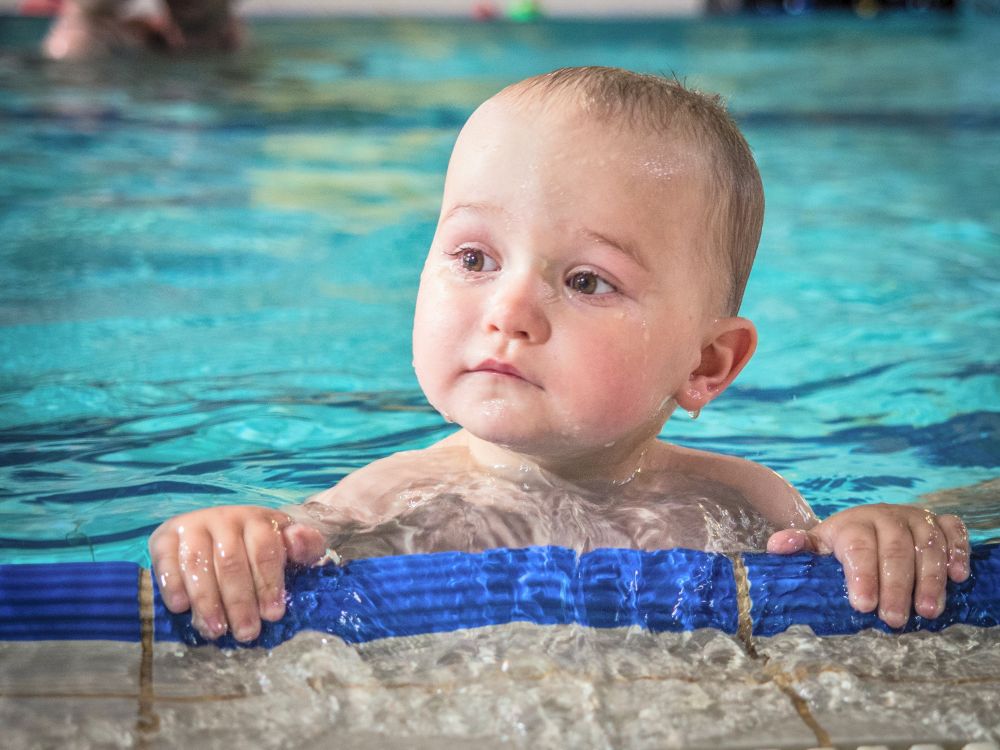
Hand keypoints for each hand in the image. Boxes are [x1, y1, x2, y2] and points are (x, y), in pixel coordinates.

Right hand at [149, 505, 325, 641]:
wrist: (230, 531)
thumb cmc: (265, 548)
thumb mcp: (292, 547)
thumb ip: (305, 545)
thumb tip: (297, 539)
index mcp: (257, 520)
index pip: (264, 550)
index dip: (269, 583)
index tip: (273, 615)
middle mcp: (224, 518)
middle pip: (230, 561)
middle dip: (239, 601)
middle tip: (246, 633)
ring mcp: (192, 526)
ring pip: (198, 562)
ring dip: (206, 600)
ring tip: (216, 630)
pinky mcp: (165, 537)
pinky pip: (165, 559)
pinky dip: (172, 584)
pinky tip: (180, 608)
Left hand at [766, 503, 969, 627]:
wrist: (867, 524)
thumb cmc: (842, 544)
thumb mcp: (818, 545)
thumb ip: (798, 546)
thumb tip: (777, 546)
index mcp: (852, 524)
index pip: (858, 548)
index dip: (862, 575)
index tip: (863, 605)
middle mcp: (885, 517)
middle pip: (894, 550)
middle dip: (896, 586)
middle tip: (894, 619)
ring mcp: (914, 518)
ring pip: (926, 544)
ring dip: (929, 578)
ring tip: (928, 611)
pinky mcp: (938, 522)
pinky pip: (953, 530)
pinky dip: (958, 550)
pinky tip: (958, 576)